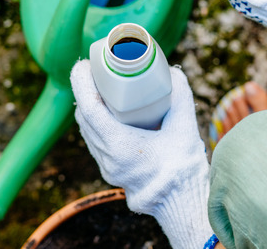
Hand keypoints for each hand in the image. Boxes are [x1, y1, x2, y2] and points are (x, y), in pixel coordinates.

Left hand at [71, 61, 212, 248]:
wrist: (182, 201)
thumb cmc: (183, 166)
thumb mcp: (184, 126)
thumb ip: (180, 97)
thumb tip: (173, 73)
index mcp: (118, 145)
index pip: (89, 108)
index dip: (82, 83)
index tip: (84, 65)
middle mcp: (107, 157)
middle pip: (84, 118)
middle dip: (85, 91)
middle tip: (96, 72)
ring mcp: (107, 167)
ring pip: (88, 131)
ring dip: (90, 108)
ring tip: (102, 89)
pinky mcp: (112, 171)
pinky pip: (95, 141)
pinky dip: (97, 123)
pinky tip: (109, 114)